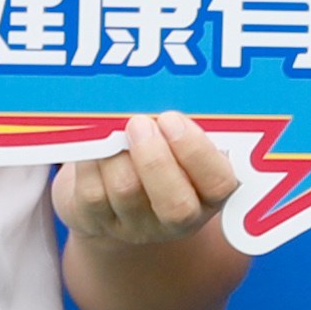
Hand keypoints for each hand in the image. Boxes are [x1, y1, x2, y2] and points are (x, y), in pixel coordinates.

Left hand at [51, 115, 233, 254]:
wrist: (109, 193)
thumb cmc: (156, 152)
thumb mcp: (177, 142)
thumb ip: (180, 124)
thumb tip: (164, 83)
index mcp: (208, 193)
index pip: (219, 183)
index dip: (196, 151)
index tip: (173, 119)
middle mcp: (177, 220)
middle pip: (175, 205)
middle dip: (156, 159)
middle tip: (139, 123)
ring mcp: (136, 226)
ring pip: (127, 191)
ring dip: (118, 152)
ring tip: (114, 127)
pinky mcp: (97, 223)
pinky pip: (92, 194)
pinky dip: (91, 160)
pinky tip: (92, 141)